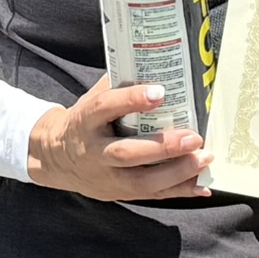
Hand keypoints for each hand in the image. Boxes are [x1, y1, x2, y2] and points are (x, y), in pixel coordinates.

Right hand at [25, 75, 211, 201]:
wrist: (53, 158)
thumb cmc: (84, 121)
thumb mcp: (92, 99)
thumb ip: (120, 84)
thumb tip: (158, 62)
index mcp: (85, 121)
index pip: (106, 108)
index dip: (132, 99)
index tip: (161, 92)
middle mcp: (94, 152)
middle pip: (127, 153)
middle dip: (163, 147)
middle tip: (194, 138)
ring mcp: (106, 177)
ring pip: (140, 182)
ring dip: (177, 173)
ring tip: (205, 158)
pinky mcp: (118, 193)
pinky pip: (150, 196)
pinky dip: (178, 191)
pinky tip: (202, 186)